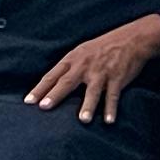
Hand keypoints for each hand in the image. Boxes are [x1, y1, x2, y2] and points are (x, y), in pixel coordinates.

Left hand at [27, 12, 159, 122]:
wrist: (130, 39)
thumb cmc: (102, 48)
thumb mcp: (81, 52)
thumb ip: (68, 68)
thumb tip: (52, 86)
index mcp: (73, 59)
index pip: (52, 76)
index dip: (40, 88)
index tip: (28, 101)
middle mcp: (84, 66)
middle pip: (67, 82)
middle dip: (55, 95)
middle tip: (44, 107)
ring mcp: (101, 72)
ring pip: (92, 91)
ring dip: (88, 105)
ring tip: (82, 120)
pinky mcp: (117, 77)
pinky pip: (113, 95)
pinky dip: (111, 108)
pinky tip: (108, 120)